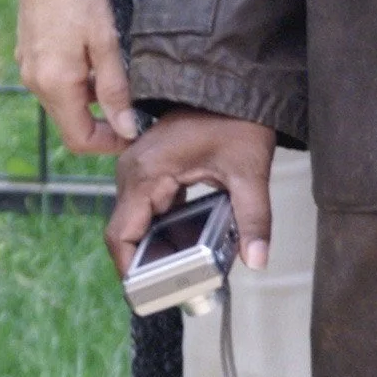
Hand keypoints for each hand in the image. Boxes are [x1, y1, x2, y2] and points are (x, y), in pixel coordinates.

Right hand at [16, 0, 138, 153]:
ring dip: (91, 99)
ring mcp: (28, 64)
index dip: (110, 143)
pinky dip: (78, 80)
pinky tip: (98, 57)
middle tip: (136, 108)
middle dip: (103, 122)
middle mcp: (34, 80)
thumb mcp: (106, 39)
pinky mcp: (29, 48)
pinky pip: (55, 79)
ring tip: (121, 79)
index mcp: (54, 83)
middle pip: (70, 122)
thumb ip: (115, 88)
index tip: (137, 131)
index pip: (79, 139)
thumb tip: (126, 128)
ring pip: (63, 100)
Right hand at [106, 110, 276, 277]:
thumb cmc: (236, 117)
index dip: (129, 269)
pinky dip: (163, 225)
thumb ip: (253, 218)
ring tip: (182, 270)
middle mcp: (135, 168)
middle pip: (127, 231)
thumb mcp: (248, 171)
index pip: (120, 234)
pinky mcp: (154, 165)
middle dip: (146, 261)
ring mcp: (142, 165)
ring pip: (138, 219)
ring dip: (155, 244)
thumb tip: (256, 260)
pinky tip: (187, 240)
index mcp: (147, 171)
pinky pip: (150, 205)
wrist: (236, 82)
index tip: (147, 294)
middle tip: (174, 287)